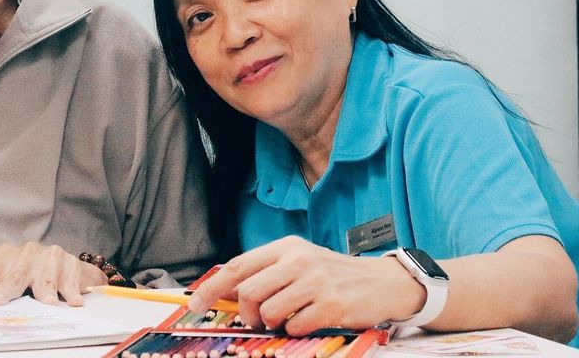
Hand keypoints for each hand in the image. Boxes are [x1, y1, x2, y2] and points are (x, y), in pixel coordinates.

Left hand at [0, 242, 107, 306]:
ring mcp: (50, 255)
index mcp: (8, 255)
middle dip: (7, 289)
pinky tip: (74, 301)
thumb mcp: (10, 281)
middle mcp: (28, 251)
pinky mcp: (71, 263)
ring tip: (48, 303)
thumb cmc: (34, 278)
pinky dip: (72, 290)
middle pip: (16, 275)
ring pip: (45, 275)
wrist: (71, 270)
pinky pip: (70, 278)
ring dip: (45, 289)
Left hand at [187, 236, 424, 334]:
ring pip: (268, 312)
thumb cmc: (334, 275)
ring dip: (272, 324)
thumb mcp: (299, 263)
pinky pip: (295, 326)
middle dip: (246, 315)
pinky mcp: (331, 304)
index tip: (195, 305)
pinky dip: (296, 331)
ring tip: (287, 321)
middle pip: (248, 291)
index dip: (212, 287)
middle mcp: (297, 260)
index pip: (236, 266)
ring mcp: (314, 281)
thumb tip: (225, 291)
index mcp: (285, 248)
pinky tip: (308, 323)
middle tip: (256, 322)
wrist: (383, 283)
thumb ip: (266, 273)